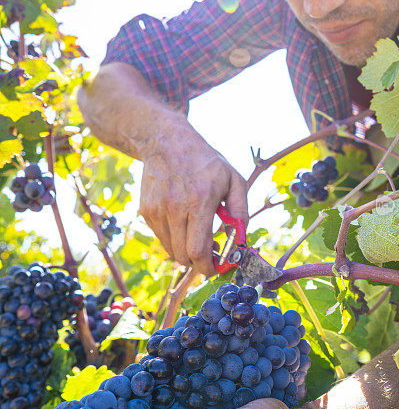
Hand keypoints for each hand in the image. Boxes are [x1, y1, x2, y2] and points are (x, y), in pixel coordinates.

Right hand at [140, 123, 247, 274]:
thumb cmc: (206, 161)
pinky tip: (184, 222)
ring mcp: (157, 210)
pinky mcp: (146, 211)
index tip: (218, 267)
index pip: (197, 251)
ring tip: (198, 236)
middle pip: (183, 256)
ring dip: (186, 251)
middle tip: (212, 253)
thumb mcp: (234, 179)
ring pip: (171, 250)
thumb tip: (240, 240)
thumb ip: (241, 212)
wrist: (166, 141)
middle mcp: (174, 207)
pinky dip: (175, 239)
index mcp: (199, 201)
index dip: (208, 267)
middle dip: (199, 262)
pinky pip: (162, 238)